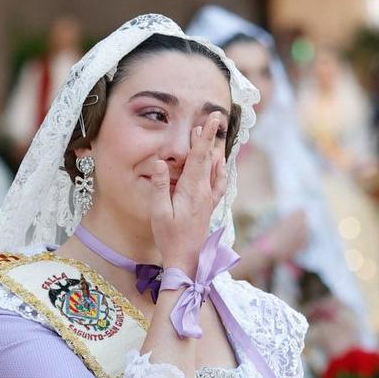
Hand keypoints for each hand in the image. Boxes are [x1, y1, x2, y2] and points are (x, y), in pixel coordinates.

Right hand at [147, 119, 229, 269]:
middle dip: (209, 137)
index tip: (212, 118)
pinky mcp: (210, 206)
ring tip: (210, 134)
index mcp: (192, 189)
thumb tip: (160, 163)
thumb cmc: (170, 237)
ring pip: (214, 168)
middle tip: (211, 118)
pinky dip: (220, 169)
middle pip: (208, 158)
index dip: (205, 135)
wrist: (188, 259)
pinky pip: (218, 182)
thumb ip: (159, 186)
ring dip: (212, 150)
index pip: (200, 156)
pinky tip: (220, 163)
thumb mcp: (158, 212)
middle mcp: (205, 191)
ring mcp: (209, 199)